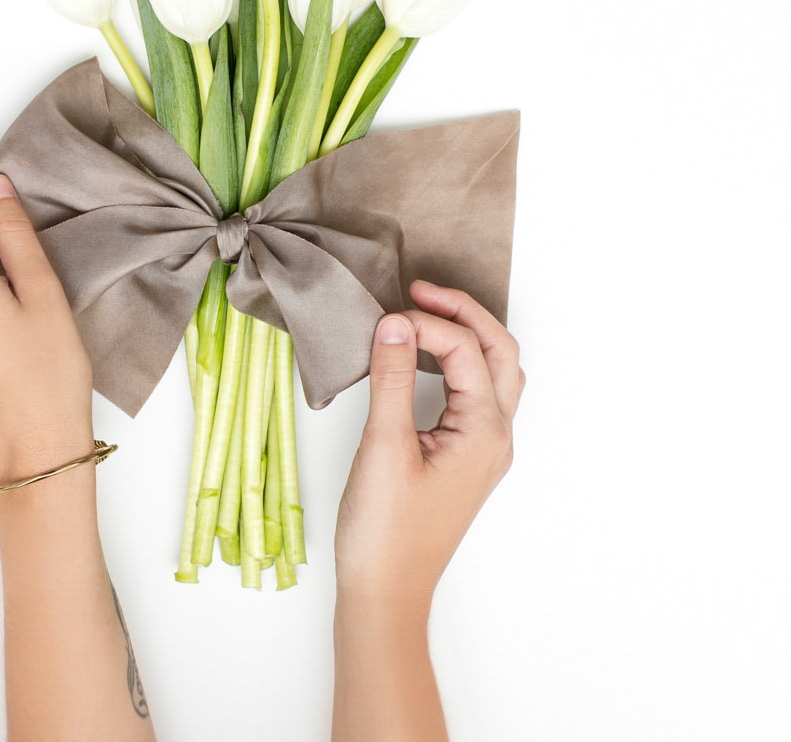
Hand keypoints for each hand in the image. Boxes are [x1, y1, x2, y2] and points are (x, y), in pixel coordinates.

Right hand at [335, 280, 523, 613]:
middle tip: (419, 291)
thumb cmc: (385, 531)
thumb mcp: (382, 446)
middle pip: (500, 352)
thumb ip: (393, 379)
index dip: (427, 324)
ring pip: (495, 372)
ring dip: (468, 335)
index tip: (384, 319)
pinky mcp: (465, 456)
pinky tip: (425, 358)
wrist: (387, 591)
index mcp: (483, 432)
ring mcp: (484, 448)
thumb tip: (396, 322)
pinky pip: (476, 392)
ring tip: (424, 313)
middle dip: (464, 314)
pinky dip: (457, 361)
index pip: (466, 351)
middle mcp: (495, 436)